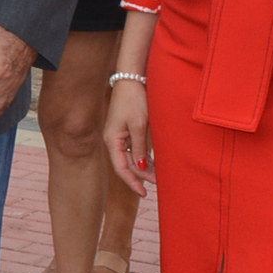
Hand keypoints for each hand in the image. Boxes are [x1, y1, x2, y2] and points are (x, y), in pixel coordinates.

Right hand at [106, 76, 152, 193]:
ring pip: (131, 158)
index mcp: (113, 141)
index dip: (132, 182)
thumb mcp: (139, 125)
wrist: (131, 79)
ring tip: (159, 176)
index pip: (121, 168)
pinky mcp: (126, 130)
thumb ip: (140, 148)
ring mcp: (119, 136)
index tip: (144, 193)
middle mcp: (113, 141)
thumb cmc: (134, 100)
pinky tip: (154, 163)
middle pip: (127, 165)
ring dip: (144, 167)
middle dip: (142, 176)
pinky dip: (144, 157)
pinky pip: (134, 149)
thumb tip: (142, 167)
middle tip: (159, 184)